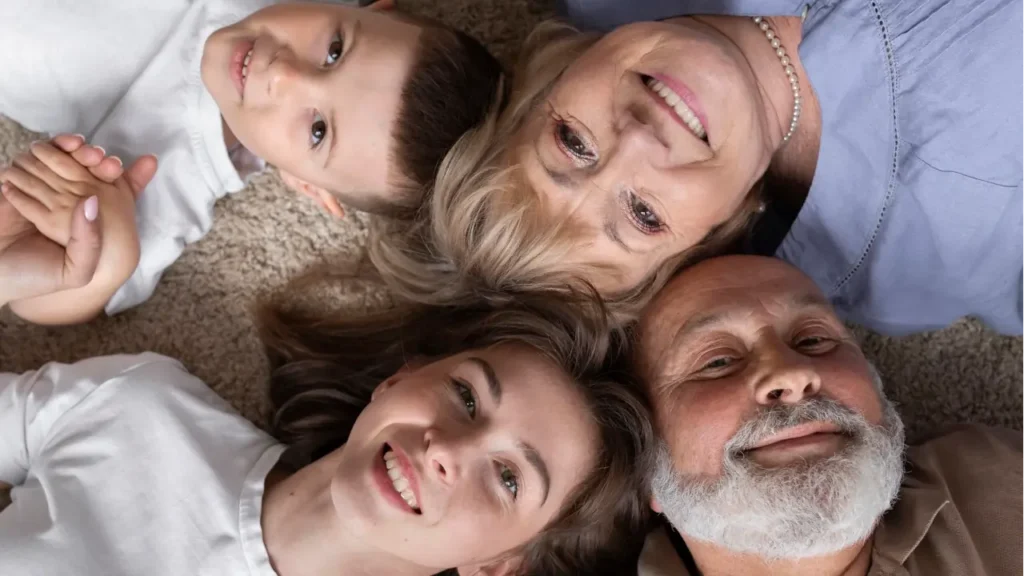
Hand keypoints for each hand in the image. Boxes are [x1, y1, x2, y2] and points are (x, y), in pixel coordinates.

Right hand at [0, 135, 156, 308]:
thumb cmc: (34, 279)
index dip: (109, 173)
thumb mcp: (74, 272)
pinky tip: (46, 149)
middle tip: (96, 155)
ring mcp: (39, 192)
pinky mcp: (13, 186)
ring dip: (68, 148)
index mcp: (86, 221)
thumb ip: (89, 242)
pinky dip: (40, 151)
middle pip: (83, 168)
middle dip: (92, 156)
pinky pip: (28, 161)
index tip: (114, 167)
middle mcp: (66, 203)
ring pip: (57, 159)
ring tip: (77, 147)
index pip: (103, 189)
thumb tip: (92, 201)